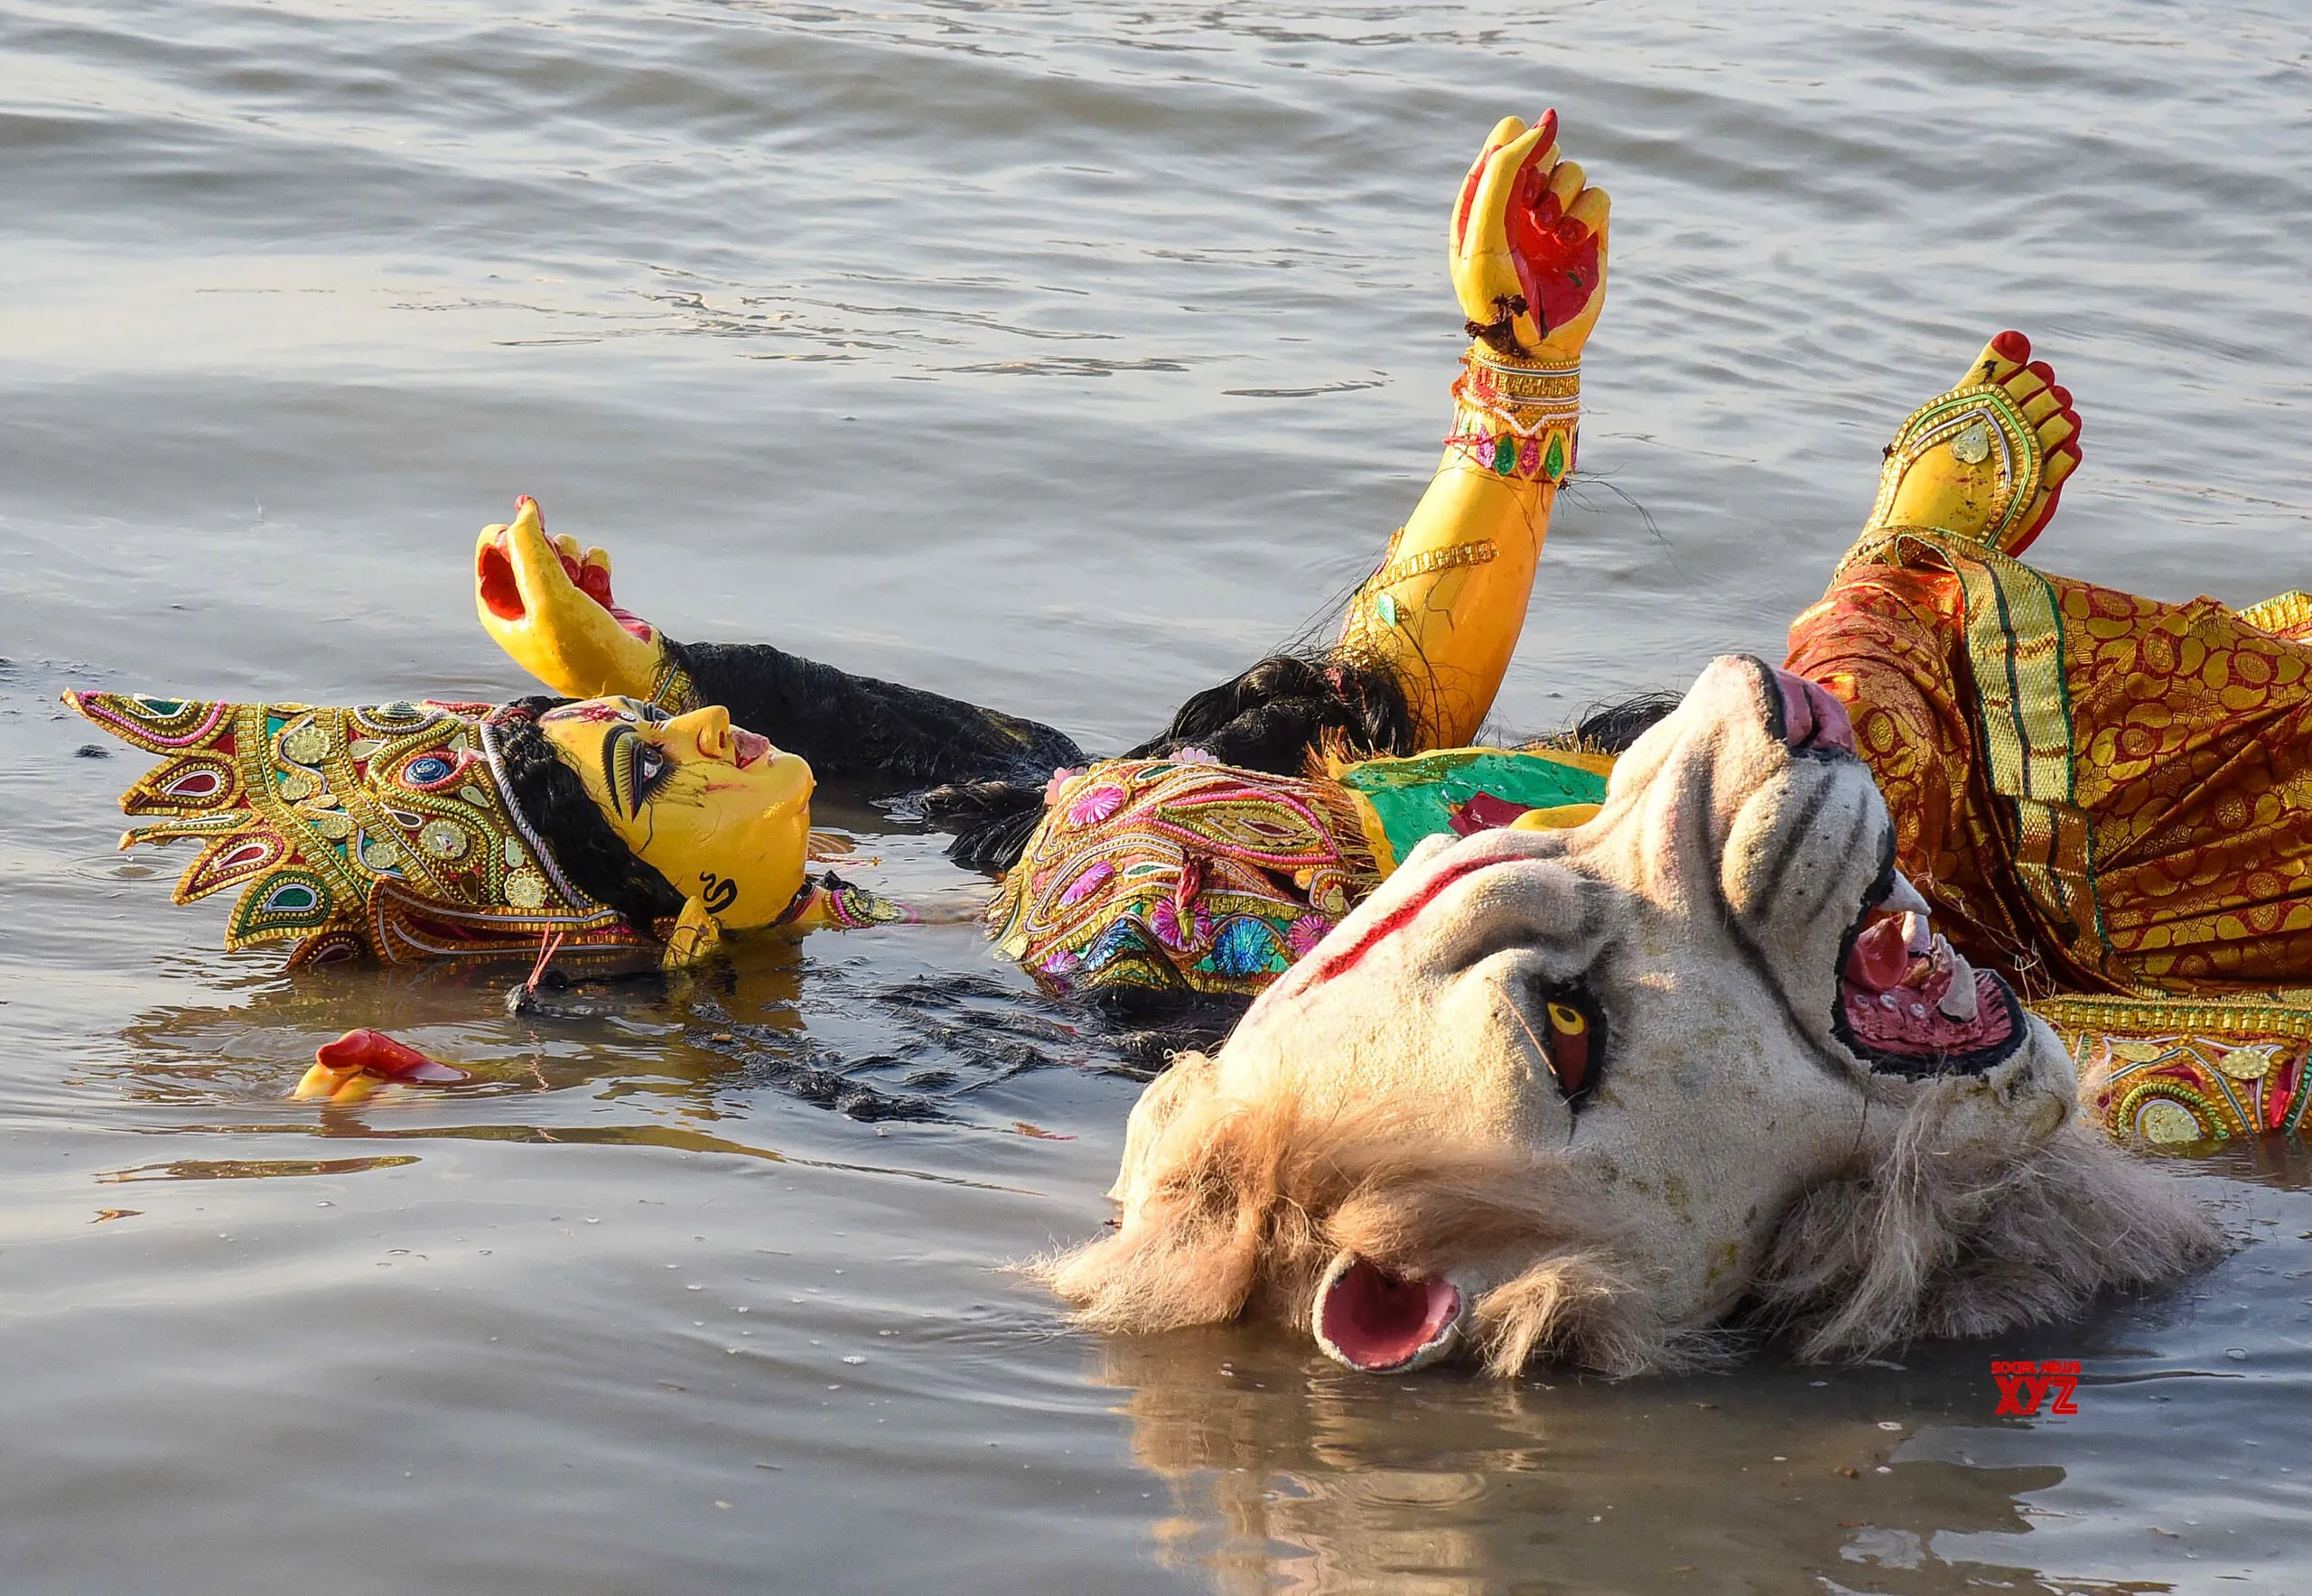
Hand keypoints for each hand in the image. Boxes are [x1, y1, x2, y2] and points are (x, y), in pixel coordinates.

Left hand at [474, 496, 666, 699]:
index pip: (490, 551)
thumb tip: (525, 507)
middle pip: (528, 546)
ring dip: (576, 557)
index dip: (510, 536)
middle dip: (549, 549)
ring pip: (561, 549)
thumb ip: (529, 548)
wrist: (635, 676)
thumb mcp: (547, 596)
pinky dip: (597, 567)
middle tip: (561, 567)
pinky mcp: (591, 599)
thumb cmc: (584, 649)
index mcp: (499, 611)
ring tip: (585, 582)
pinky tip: (603, 588)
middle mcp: (526, 605)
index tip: (533, 537)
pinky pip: (589, 561)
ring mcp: (559, 602)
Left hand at [1448, 110, 1609, 360]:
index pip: (1505, 137)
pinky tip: (1571, 240)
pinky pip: (1599, 196)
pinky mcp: (1588, 232)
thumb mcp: (1484, 234)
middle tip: (1531, 208)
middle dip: (1540, 170)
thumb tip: (1544, 122)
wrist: (1532, 349)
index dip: (1515, 150)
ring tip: (1551, 231)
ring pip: (1573, 169)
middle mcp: (1520, 202)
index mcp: (1484, 197)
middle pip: (1543, 145)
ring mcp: (1556, 215)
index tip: (1515, 186)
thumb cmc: (1497, 298)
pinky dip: (1587, 213)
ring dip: (1563, 193)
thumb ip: (1503, 174)